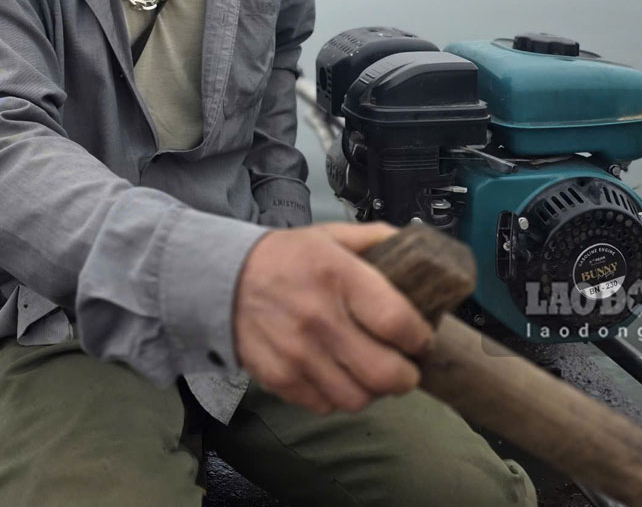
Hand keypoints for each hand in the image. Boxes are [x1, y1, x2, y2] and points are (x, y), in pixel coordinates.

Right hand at [232, 222, 433, 414]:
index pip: (397, 322)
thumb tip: (416, 248)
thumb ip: (376, 239)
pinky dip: (337, 396)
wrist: (222, 278)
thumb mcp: (330, 235)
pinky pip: (325, 406)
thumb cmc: (285, 258)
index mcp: (338, 276)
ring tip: (369, 372)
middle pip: (385, 373)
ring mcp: (297, 354)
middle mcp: (319, 318)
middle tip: (405, 366)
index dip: (419, 338)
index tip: (420, 339)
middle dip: (406, 375)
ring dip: (372, 390)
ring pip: (358, 399)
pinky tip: (336, 374)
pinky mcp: (280, 378)